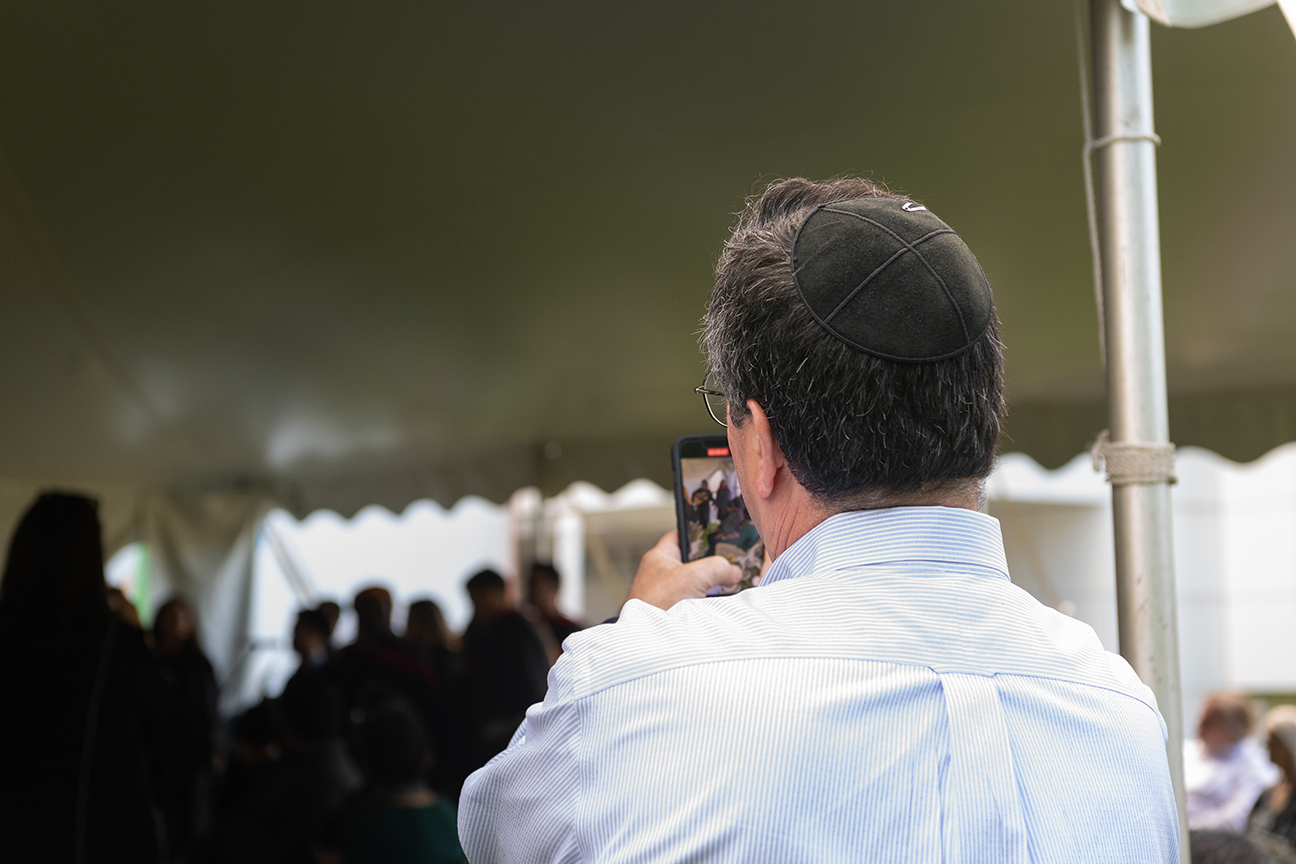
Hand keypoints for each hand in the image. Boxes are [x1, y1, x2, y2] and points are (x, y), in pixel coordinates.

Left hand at [626, 531, 742, 610]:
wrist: (647, 640)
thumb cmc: (655, 605)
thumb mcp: (693, 577)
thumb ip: (717, 567)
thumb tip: (732, 571)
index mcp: (660, 557)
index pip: (681, 535)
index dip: (699, 533)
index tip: (717, 535)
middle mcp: (661, 575)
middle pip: (693, 562)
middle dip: (711, 565)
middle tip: (729, 565)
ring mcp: (667, 595)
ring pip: (695, 585)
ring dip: (711, 586)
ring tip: (730, 585)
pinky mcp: (672, 613)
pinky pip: (694, 604)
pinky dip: (707, 604)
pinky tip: (719, 606)